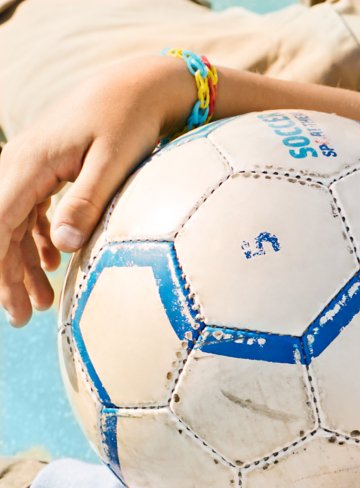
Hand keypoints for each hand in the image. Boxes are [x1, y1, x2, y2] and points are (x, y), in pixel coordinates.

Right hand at [0, 55, 192, 325]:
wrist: (136, 85)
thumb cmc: (130, 121)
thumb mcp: (114, 163)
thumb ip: (88, 201)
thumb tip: (64, 244)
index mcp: (29, 163)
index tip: (9, 304)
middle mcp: (19, 162)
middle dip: (6, 275)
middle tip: (23, 319)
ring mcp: (30, 165)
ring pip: (13, 222)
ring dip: (23, 263)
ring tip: (42, 304)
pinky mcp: (46, 168)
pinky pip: (29, 210)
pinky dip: (36, 241)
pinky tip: (53, 265)